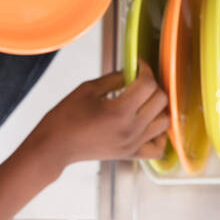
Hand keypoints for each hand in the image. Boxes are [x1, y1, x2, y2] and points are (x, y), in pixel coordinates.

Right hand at [25, 60, 170, 171]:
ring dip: (159, 107)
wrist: (55, 147)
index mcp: (120, 111)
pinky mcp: (130, 154)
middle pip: (161, 100)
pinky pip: (158, 148)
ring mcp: (133, 144)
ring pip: (165, 122)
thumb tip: (131, 71)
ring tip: (145, 101)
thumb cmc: (65, 118)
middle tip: (140, 80)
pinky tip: (150, 125)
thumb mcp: (88, 89)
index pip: (148, 83)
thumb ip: (114, 78)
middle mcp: (131, 129)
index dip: (145, 68)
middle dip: (153, 85)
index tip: (138, 64)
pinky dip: (160, 135)